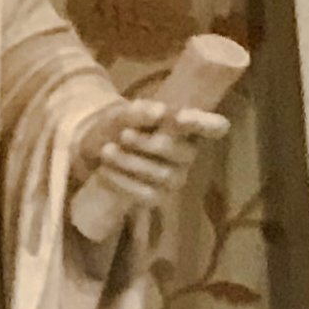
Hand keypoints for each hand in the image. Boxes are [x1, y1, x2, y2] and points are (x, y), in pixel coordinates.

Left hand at [72, 97, 222, 241]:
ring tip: (106, 150)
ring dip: (130, 162)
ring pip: (164, 175)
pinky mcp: (158, 197)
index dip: (206, 124)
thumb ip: (139, 112)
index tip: (182, 117)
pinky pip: (148, 195)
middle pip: (183, 152)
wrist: (93, 155)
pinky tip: (105, 170)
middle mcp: (188, 153)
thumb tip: (161, 111)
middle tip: (123, 135)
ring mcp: (175, 177)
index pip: (215, 127)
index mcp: (187, 127)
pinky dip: (122, 182)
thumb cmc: (118, 129)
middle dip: (148, 144)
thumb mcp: (122, 116)